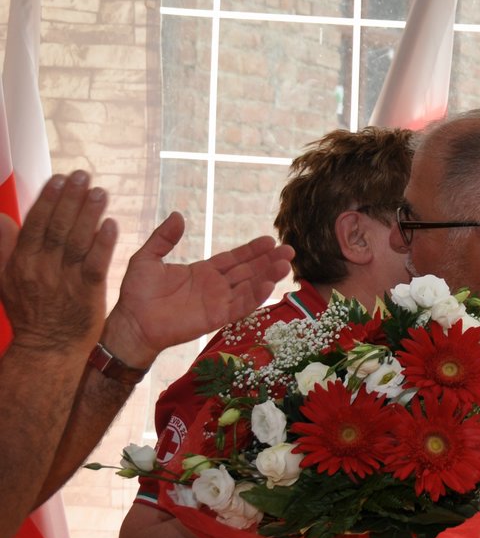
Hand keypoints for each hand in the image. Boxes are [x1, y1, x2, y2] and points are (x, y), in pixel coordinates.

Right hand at [0, 172, 116, 351]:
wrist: (48, 349)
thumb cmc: (29, 313)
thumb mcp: (5, 279)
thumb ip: (3, 247)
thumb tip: (2, 217)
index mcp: (21, 263)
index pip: (35, 224)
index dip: (48, 200)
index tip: (59, 179)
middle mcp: (42, 269)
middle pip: (57, 227)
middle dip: (70, 199)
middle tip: (83, 176)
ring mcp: (65, 281)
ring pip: (78, 241)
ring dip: (90, 214)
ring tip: (100, 192)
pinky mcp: (88, 293)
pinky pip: (96, 263)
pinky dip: (103, 243)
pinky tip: (111, 224)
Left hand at [101, 213, 293, 367]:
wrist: (132, 322)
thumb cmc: (137, 293)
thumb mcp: (147, 258)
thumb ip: (163, 238)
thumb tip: (178, 215)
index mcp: (203, 271)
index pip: (234, 258)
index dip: (252, 250)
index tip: (270, 240)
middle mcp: (216, 286)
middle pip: (248, 271)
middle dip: (269, 261)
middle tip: (289, 251)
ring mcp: (218, 302)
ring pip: (249, 286)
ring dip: (268, 276)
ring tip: (286, 266)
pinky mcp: (217, 318)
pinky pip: (240, 306)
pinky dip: (255, 297)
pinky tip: (269, 286)